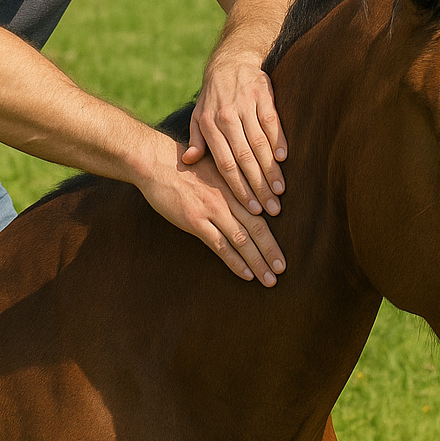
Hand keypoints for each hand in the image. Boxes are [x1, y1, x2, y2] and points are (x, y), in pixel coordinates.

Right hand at [139, 139, 285, 286]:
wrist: (156, 161)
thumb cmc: (183, 164)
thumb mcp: (214, 166)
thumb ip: (231, 183)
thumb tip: (247, 201)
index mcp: (234, 184)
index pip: (261, 211)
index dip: (274, 231)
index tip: (283, 247)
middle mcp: (227, 198)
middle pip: (257, 228)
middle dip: (271, 251)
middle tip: (282, 269)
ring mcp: (212, 209)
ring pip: (242, 240)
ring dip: (258, 261)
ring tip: (270, 279)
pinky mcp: (194, 220)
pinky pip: (220, 245)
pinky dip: (235, 261)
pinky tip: (246, 274)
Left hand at [182, 58, 287, 218]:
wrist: (231, 62)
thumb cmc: (213, 98)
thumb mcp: (198, 116)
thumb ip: (195, 140)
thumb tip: (188, 161)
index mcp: (209, 126)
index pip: (225, 164)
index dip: (239, 188)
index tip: (251, 208)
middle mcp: (227, 117)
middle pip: (244, 158)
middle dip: (258, 186)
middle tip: (271, 208)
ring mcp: (246, 105)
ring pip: (260, 144)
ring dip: (272, 170)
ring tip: (280, 191)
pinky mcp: (263, 96)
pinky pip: (273, 122)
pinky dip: (279, 141)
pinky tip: (284, 160)